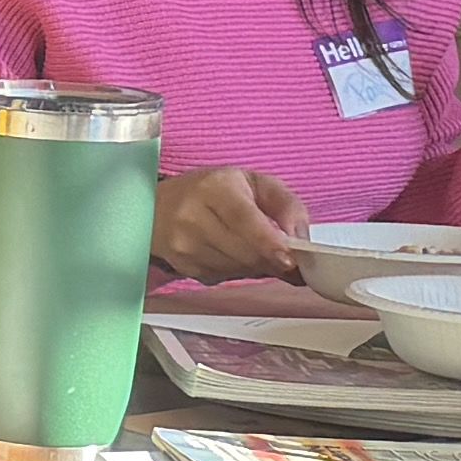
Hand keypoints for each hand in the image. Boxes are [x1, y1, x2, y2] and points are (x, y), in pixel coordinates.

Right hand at [151, 165, 314, 283]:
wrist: (159, 206)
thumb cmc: (213, 192)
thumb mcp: (253, 182)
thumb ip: (285, 204)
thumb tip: (301, 239)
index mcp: (214, 188)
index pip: (243, 219)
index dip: (268, 242)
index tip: (289, 260)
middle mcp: (193, 216)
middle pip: (244, 251)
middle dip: (273, 260)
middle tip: (291, 261)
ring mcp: (184, 245)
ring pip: (237, 269)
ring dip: (257, 266)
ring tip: (260, 251)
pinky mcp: (183, 266)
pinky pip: (224, 277)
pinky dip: (239, 271)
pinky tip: (235, 254)